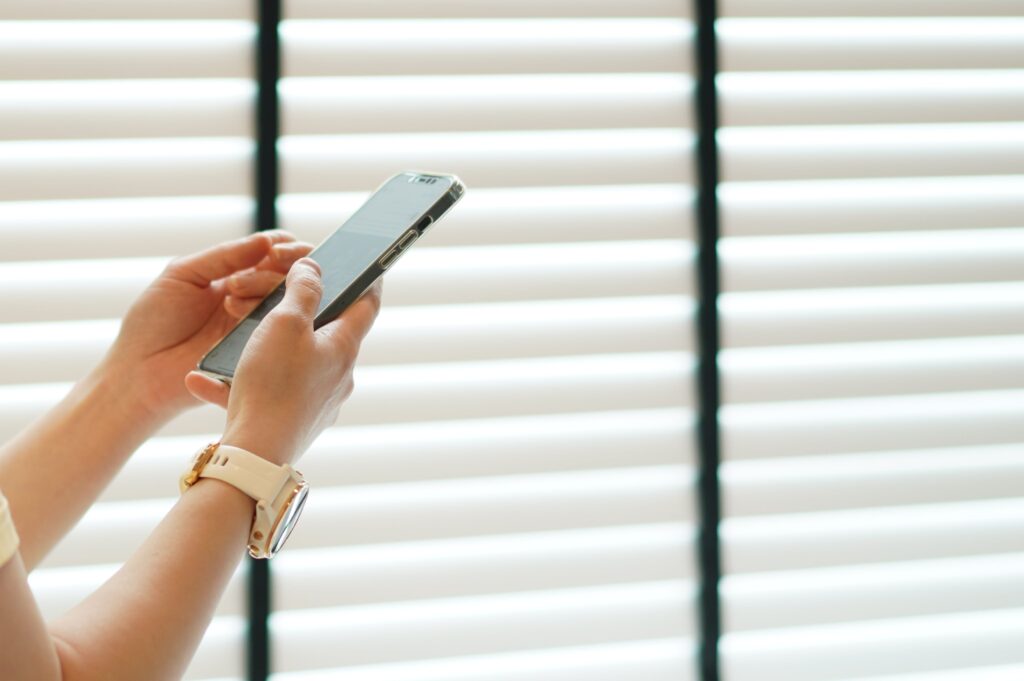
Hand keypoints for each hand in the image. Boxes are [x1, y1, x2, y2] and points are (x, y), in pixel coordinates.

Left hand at [102, 232, 313, 422]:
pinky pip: (281, 334)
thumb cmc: (153, 322)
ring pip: (289, 300)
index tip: (275, 250)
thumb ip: (224, 256)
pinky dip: (268, 319)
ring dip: (266, 288)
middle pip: (291, 275)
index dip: (285, 247)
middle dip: (285, 265)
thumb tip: (266, 240)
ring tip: (230, 301)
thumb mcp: (183, 274)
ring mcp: (259, 327)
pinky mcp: (260, 354)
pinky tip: (239, 317)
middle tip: (268, 265)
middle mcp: (253, 300)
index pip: (275, 253)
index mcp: (236, 276)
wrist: (139, 372)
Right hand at [186, 259, 381, 464]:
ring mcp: (317, 403)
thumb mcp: (285, 323)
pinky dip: (236, 385)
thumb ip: (302, 290)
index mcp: (344, 348)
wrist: (256, 455)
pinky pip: (265, 394)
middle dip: (302, 313)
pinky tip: (201, 381)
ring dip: (261, 349)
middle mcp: (338, 377)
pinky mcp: (292, 423)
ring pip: (290, 364)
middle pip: (327, 333)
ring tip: (232, 338)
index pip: (367, 304)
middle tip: (281, 295)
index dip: (367, 279)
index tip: (366, 264)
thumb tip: (313, 267)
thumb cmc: (274, 384)